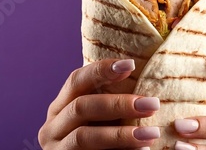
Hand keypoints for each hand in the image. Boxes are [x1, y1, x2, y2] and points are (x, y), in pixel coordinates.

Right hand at [38, 58, 160, 148]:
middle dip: (119, 104)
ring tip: (152, 134)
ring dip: (120, 135)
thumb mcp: (100, 120)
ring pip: (83, 137)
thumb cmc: (99, 142)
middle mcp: (53, 126)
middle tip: (153, 104)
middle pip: (81, 107)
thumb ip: (112, 103)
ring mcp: (57, 149)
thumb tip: (149, 88)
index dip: (101, 70)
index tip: (131, 64)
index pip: (76, 80)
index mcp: (61, 106)